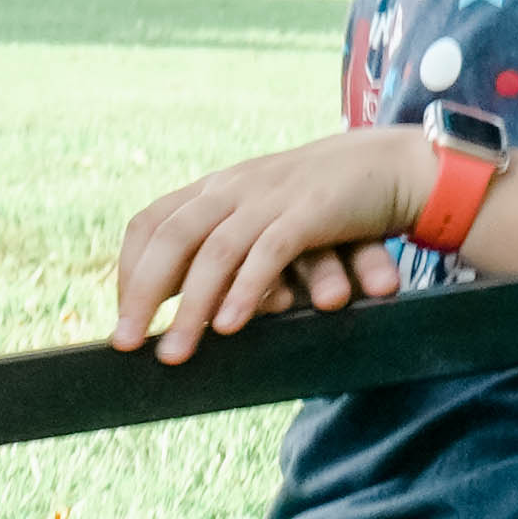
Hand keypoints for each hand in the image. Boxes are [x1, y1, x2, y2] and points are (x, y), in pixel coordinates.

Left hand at [107, 128, 430, 359]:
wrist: (393, 165)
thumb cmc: (325, 204)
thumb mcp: (264, 214)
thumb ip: (229, 242)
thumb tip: (189, 301)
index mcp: (217, 187)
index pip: (151, 222)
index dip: (130, 268)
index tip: (124, 315)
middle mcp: (235, 186)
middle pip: (171, 239)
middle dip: (142, 294)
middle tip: (126, 343)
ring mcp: (272, 197)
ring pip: (215, 253)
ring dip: (189, 308)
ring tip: (175, 353)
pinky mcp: (312, 212)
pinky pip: (269, 253)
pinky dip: (245, 291)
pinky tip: (228, 326)